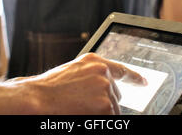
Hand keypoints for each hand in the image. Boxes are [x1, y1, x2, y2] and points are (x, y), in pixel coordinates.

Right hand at [24, 53, 146, 114]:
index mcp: (94, 61)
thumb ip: (90, 77)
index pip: (121, 69)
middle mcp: (103, 72)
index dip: (134, 77)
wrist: (37, 99)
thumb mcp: (72, 74)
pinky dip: (100, 120)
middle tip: (84, 106)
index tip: (144, 82)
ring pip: (113, 109)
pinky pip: (111, 118)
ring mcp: (106, 88)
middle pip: (116, 95)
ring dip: (101, 113)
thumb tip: (105, 89)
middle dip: (105, 102)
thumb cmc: (48, 89)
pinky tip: (83, 115)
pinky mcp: (106, 106)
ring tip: (78, 109)